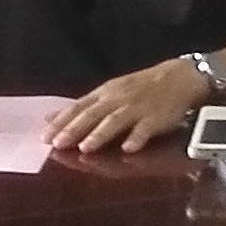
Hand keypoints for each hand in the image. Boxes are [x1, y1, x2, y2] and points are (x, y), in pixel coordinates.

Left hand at [48, 61, 212, 154]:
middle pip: (93, 114)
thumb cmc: (141, 87)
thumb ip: (82, 106)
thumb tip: (50, 117)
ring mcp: (138, 107)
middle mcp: (118, 99)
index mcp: (105, 93)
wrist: (181, 77)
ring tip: (86, 148)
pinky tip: (128, 149)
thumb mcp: (109, 92)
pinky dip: (137, 137)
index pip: (78, 107)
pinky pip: (147, 127)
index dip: (61, 122)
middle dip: (74, 129)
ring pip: (116, 120)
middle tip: (57, 144)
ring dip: (101, 134)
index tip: (44, 137)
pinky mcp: (158, 117)